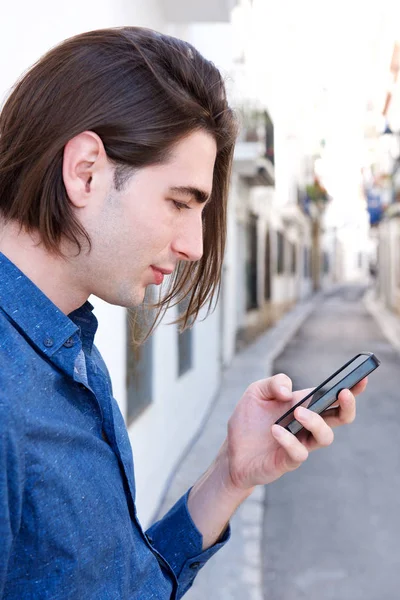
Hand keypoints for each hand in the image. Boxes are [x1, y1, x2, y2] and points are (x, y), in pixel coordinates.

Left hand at [224, 373, 367, 492]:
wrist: (231, 450)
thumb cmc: (248, 420)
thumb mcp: (256, 392)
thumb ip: (274, 383)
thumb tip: (289, 391)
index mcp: (305, 405)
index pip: (334, 397)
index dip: (352, 388)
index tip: (361, 376)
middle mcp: (308, 425)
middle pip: (340, 418)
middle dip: (347, 406)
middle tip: (342, 393)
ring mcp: (301, 444)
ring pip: (325, 437)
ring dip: (315, 422)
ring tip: (298, 412)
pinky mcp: (288, 461)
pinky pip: (299, 453)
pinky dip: (288, 439)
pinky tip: (275, 430)